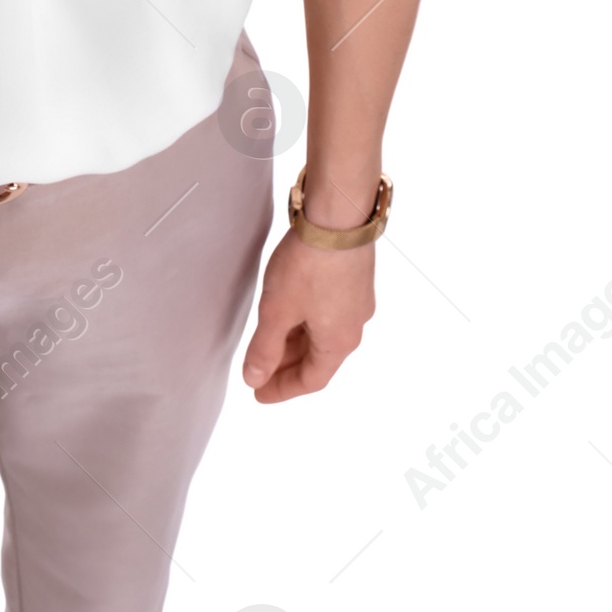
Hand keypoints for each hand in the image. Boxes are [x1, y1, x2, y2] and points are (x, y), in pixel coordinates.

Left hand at [241, 227, 374, 402]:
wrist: (338, 217)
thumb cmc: (310, 265)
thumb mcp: (277, 312)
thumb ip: (264, 349)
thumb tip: (255, 378)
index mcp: (339, 343)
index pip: (311, 380)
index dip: (282, 390)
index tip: (259, 393)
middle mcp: (353, 326)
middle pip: (319, 358)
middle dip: (287, 366)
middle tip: (259, 371)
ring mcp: (356, 302)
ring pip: (323, 334)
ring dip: (296, 342)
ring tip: (267, 342)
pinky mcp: (353, 280)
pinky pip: (328, 313)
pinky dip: (306, 321)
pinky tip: (289, 311)